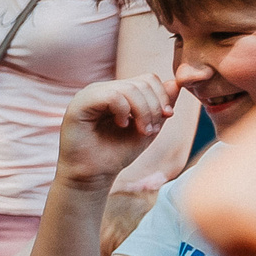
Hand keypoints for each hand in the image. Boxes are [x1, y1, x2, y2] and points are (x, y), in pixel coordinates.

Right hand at [56, 73, 178, 185]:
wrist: (93, 176)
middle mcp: (102, 89)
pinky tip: (122, 125)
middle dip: (154, 107)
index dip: (162, 96)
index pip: (147, 79)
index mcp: (116, 92)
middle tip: (150, 130)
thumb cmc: (115, 155)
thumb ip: (160, 108)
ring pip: (129, 88)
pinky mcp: (80, 104)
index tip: (167, 117)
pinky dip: (124, 111)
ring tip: (140, 131)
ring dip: (143, 112)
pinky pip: (113, 96)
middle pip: (141, 83)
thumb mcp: (147, 130)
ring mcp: (89, 94)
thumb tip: (175, 83)